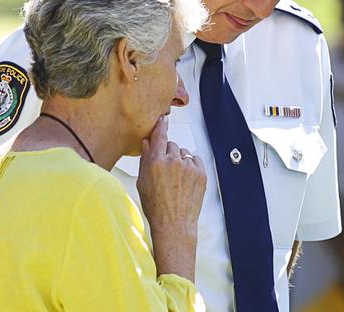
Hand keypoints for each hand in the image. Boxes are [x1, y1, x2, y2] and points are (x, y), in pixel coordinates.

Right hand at [136, 116, 205, 279]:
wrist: (174, 224)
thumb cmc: (156, 207)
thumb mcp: (142, 182)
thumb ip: (145, 160)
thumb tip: (147, 143)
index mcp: (156, 162)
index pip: (159, 136)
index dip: (161, 126)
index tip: (163, 119)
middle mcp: (173, 161)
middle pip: (171, 145)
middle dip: (168, 153)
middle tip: (166, 170)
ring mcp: (188, 167)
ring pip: (184, 153)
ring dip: (180, 160)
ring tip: (176, 179)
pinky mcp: (201, 174)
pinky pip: (195, 160)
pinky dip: (191, 165)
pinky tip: (185, 179)